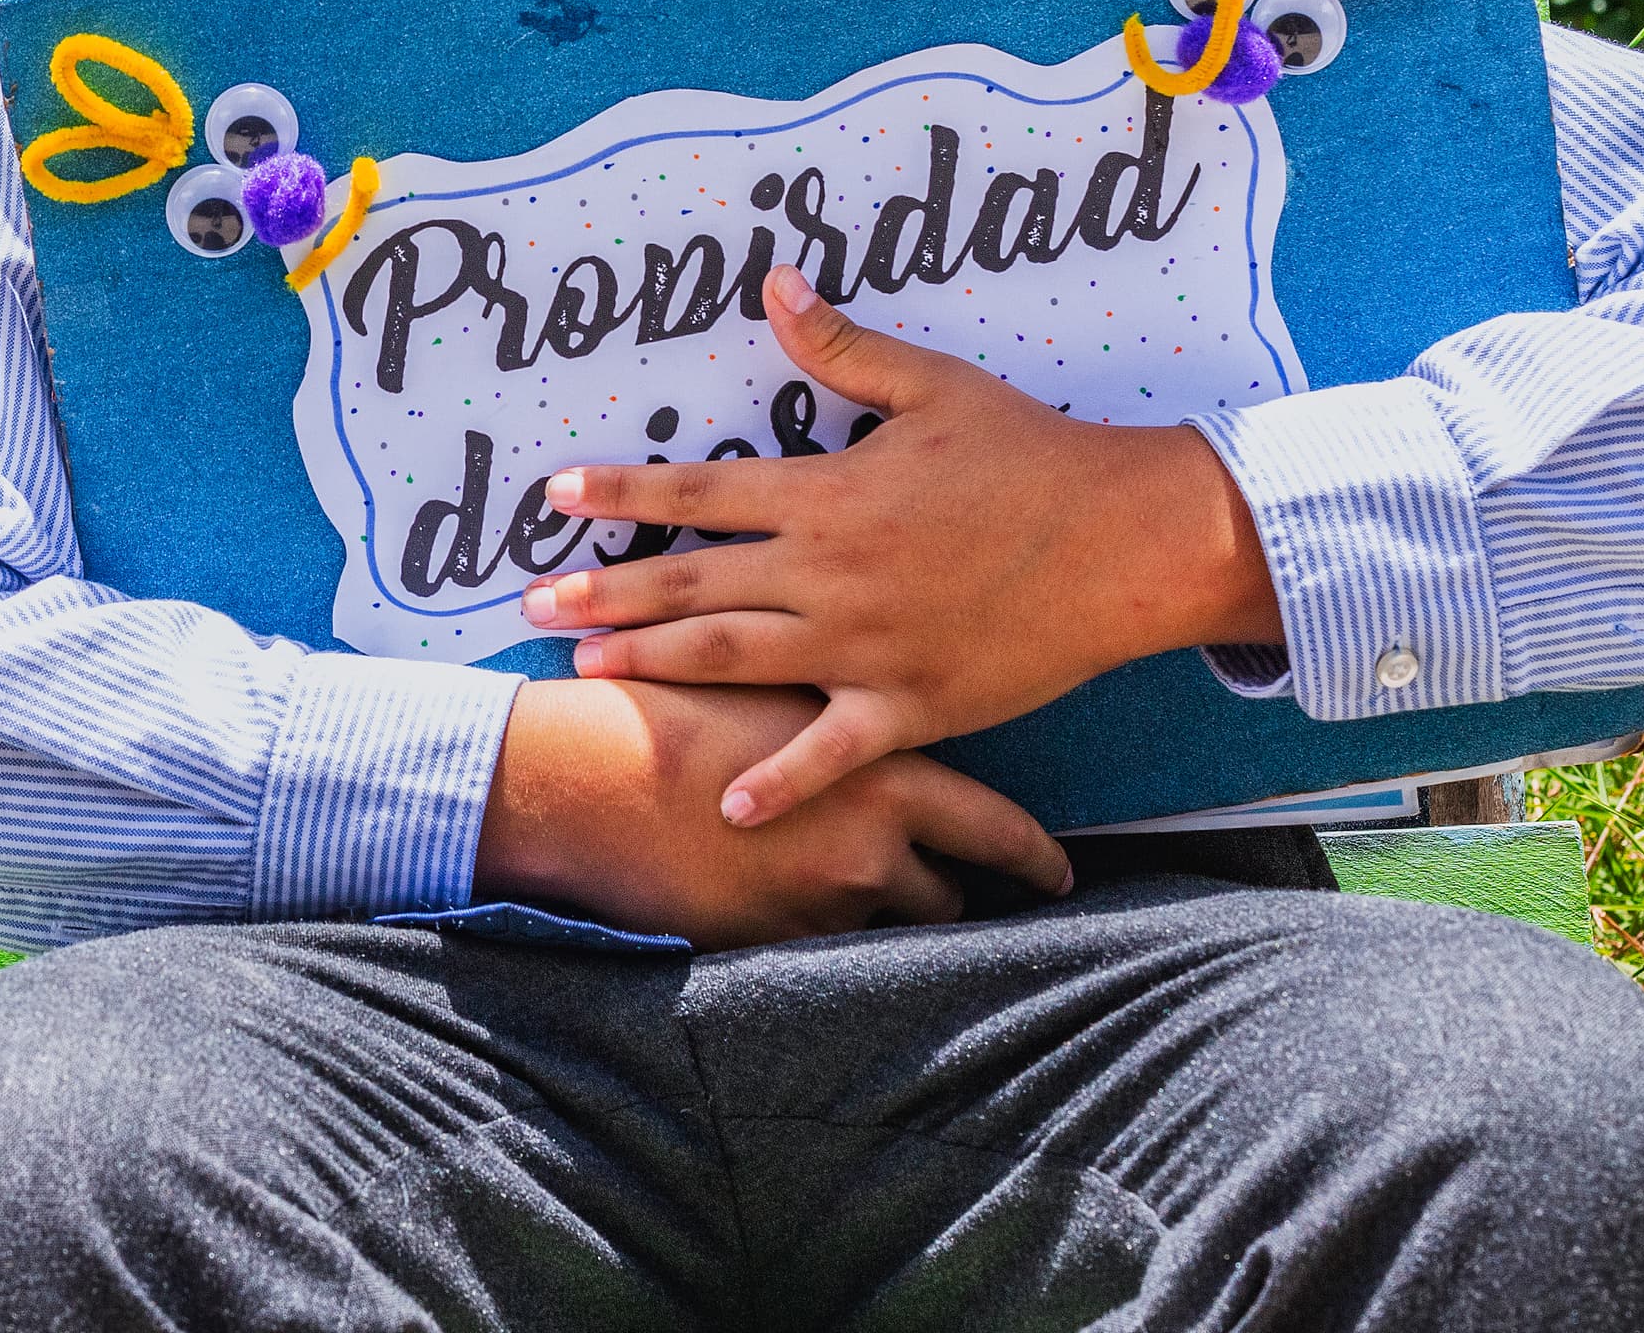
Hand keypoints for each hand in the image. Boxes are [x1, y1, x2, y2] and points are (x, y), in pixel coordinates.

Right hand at [474, 678, 1070, 947]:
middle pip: (947, 896)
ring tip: (851, 893)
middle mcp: (865, 848)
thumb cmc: (670, 707)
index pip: (991, 827)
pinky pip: (819, 958)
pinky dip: (812, 936)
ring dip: (876, 915)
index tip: (1060, 874)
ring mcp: (817, 907)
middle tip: (955, 887)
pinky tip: (788, 911)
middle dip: (946, 892)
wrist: (582, 775)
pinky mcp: (767, 946)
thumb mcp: (774, 684)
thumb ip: (838, 710)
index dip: (1032, 856)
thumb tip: (874, 704)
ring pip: (884, 930)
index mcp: (878, 772)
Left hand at [518, 264, 1281, 829]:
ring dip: (654, 664)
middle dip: (604, 595)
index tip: (554, 494)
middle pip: (693, 583)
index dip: (621, 492)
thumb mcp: (934, 385)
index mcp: (828, 493)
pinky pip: (831, 751)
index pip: (699, 491)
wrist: (1126, 540)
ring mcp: (866, 645)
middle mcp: (830, 573)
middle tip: (530, 607)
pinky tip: (725, 803)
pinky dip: (779, 781)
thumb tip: (775, 283)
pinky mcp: (912, 704)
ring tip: (586, 672)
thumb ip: (843, 346)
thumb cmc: (1031, 455)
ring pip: (735, 658)